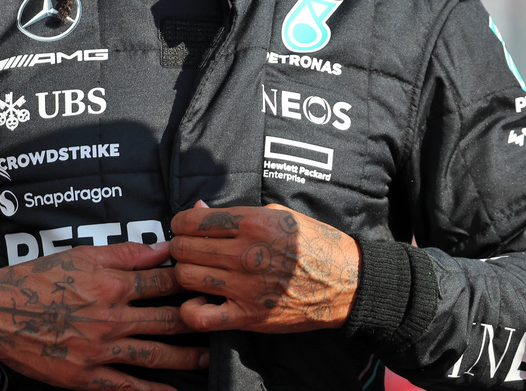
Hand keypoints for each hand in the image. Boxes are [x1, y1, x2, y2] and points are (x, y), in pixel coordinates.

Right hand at [0, 241, 207, 390]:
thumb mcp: (86, 254)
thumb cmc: (44, 277)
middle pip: (168, 320)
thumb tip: (166, 247)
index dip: (192, 284)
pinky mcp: (84, 376)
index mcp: (113, 285)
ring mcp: (99, 350)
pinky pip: (124, 386)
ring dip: (185, 358)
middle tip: (223, 323)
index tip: (213, 285)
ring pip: (154, 354)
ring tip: (208, 359)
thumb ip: (129, 253)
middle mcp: (111, 318)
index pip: (165, 284)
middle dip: (198, 322)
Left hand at [170, 203, 358, 333]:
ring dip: (185, 273)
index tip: (184, 228)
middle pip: (185, 248)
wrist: (345, 283)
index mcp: (256, 223)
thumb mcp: (282, 215)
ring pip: (186, 277)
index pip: (195, 220)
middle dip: (180, 247)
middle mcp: (248, 253)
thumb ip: (238, 213)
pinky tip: (201, 301)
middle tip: (188, 250)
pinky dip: (191, 310)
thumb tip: (200, 209)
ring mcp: (246, 287)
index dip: (181, 223)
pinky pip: (200, 316)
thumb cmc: (315, 244)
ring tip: (196, 271)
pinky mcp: (248, 316)